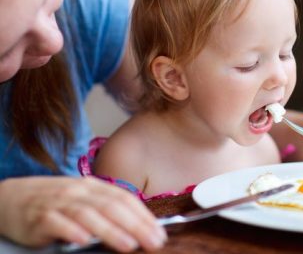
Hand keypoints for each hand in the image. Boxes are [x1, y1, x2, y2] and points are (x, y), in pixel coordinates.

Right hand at [0, 176, 165, 251]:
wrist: (13, 197)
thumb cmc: (55, 201)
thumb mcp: (83, 199)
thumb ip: (106, 208)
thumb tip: (137, 226)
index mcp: (93, 186)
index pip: (124, 198)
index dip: (143, 215)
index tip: (159, 232)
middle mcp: (78, 191)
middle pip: (111, 206)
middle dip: (136, 225)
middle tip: (153, 241)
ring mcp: (59, 202)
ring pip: (88, 214)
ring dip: (111, 230)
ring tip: (129, 244)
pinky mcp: (39, 217)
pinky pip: (57, 223)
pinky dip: (71, 231)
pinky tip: (84, 240)